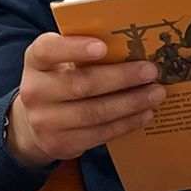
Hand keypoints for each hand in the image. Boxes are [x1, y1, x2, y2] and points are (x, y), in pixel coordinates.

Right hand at [6, 32, 165, 166]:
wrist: (34, 124)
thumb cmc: (59, 81)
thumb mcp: (60, 62)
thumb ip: (83, 52)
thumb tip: (133, 46)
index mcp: (36, 61)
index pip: (48, 50)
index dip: (74, 49)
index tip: (103, 47)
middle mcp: (34, 91)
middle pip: (81, 84)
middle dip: (121, 78)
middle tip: (151, 71)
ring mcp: (45, 121)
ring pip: (94, 113)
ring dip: (130, 103)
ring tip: (155, 94)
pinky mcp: (60, 144)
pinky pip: (99, 134)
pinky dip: (126, 123)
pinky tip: (145, 114)